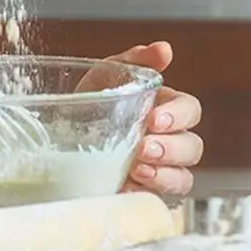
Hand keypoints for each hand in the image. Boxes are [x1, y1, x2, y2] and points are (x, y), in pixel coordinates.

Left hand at [83, 41, 203, 196]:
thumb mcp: (108, 73)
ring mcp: (159, 170)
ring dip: (164, 175)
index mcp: (166, 109)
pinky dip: (144, 196)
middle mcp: (169, 141)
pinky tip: (126, 188)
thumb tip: (164, 49)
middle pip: (192, 147)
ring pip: (183, 178)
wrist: (58, 136)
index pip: (191, 111)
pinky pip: (157, 201)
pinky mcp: (143, 194)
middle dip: (171, 148)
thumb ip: (136, 60)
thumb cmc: (91, 101)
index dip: (179, 116)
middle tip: (143, 148)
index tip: (154, 118)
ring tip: (136, 170)